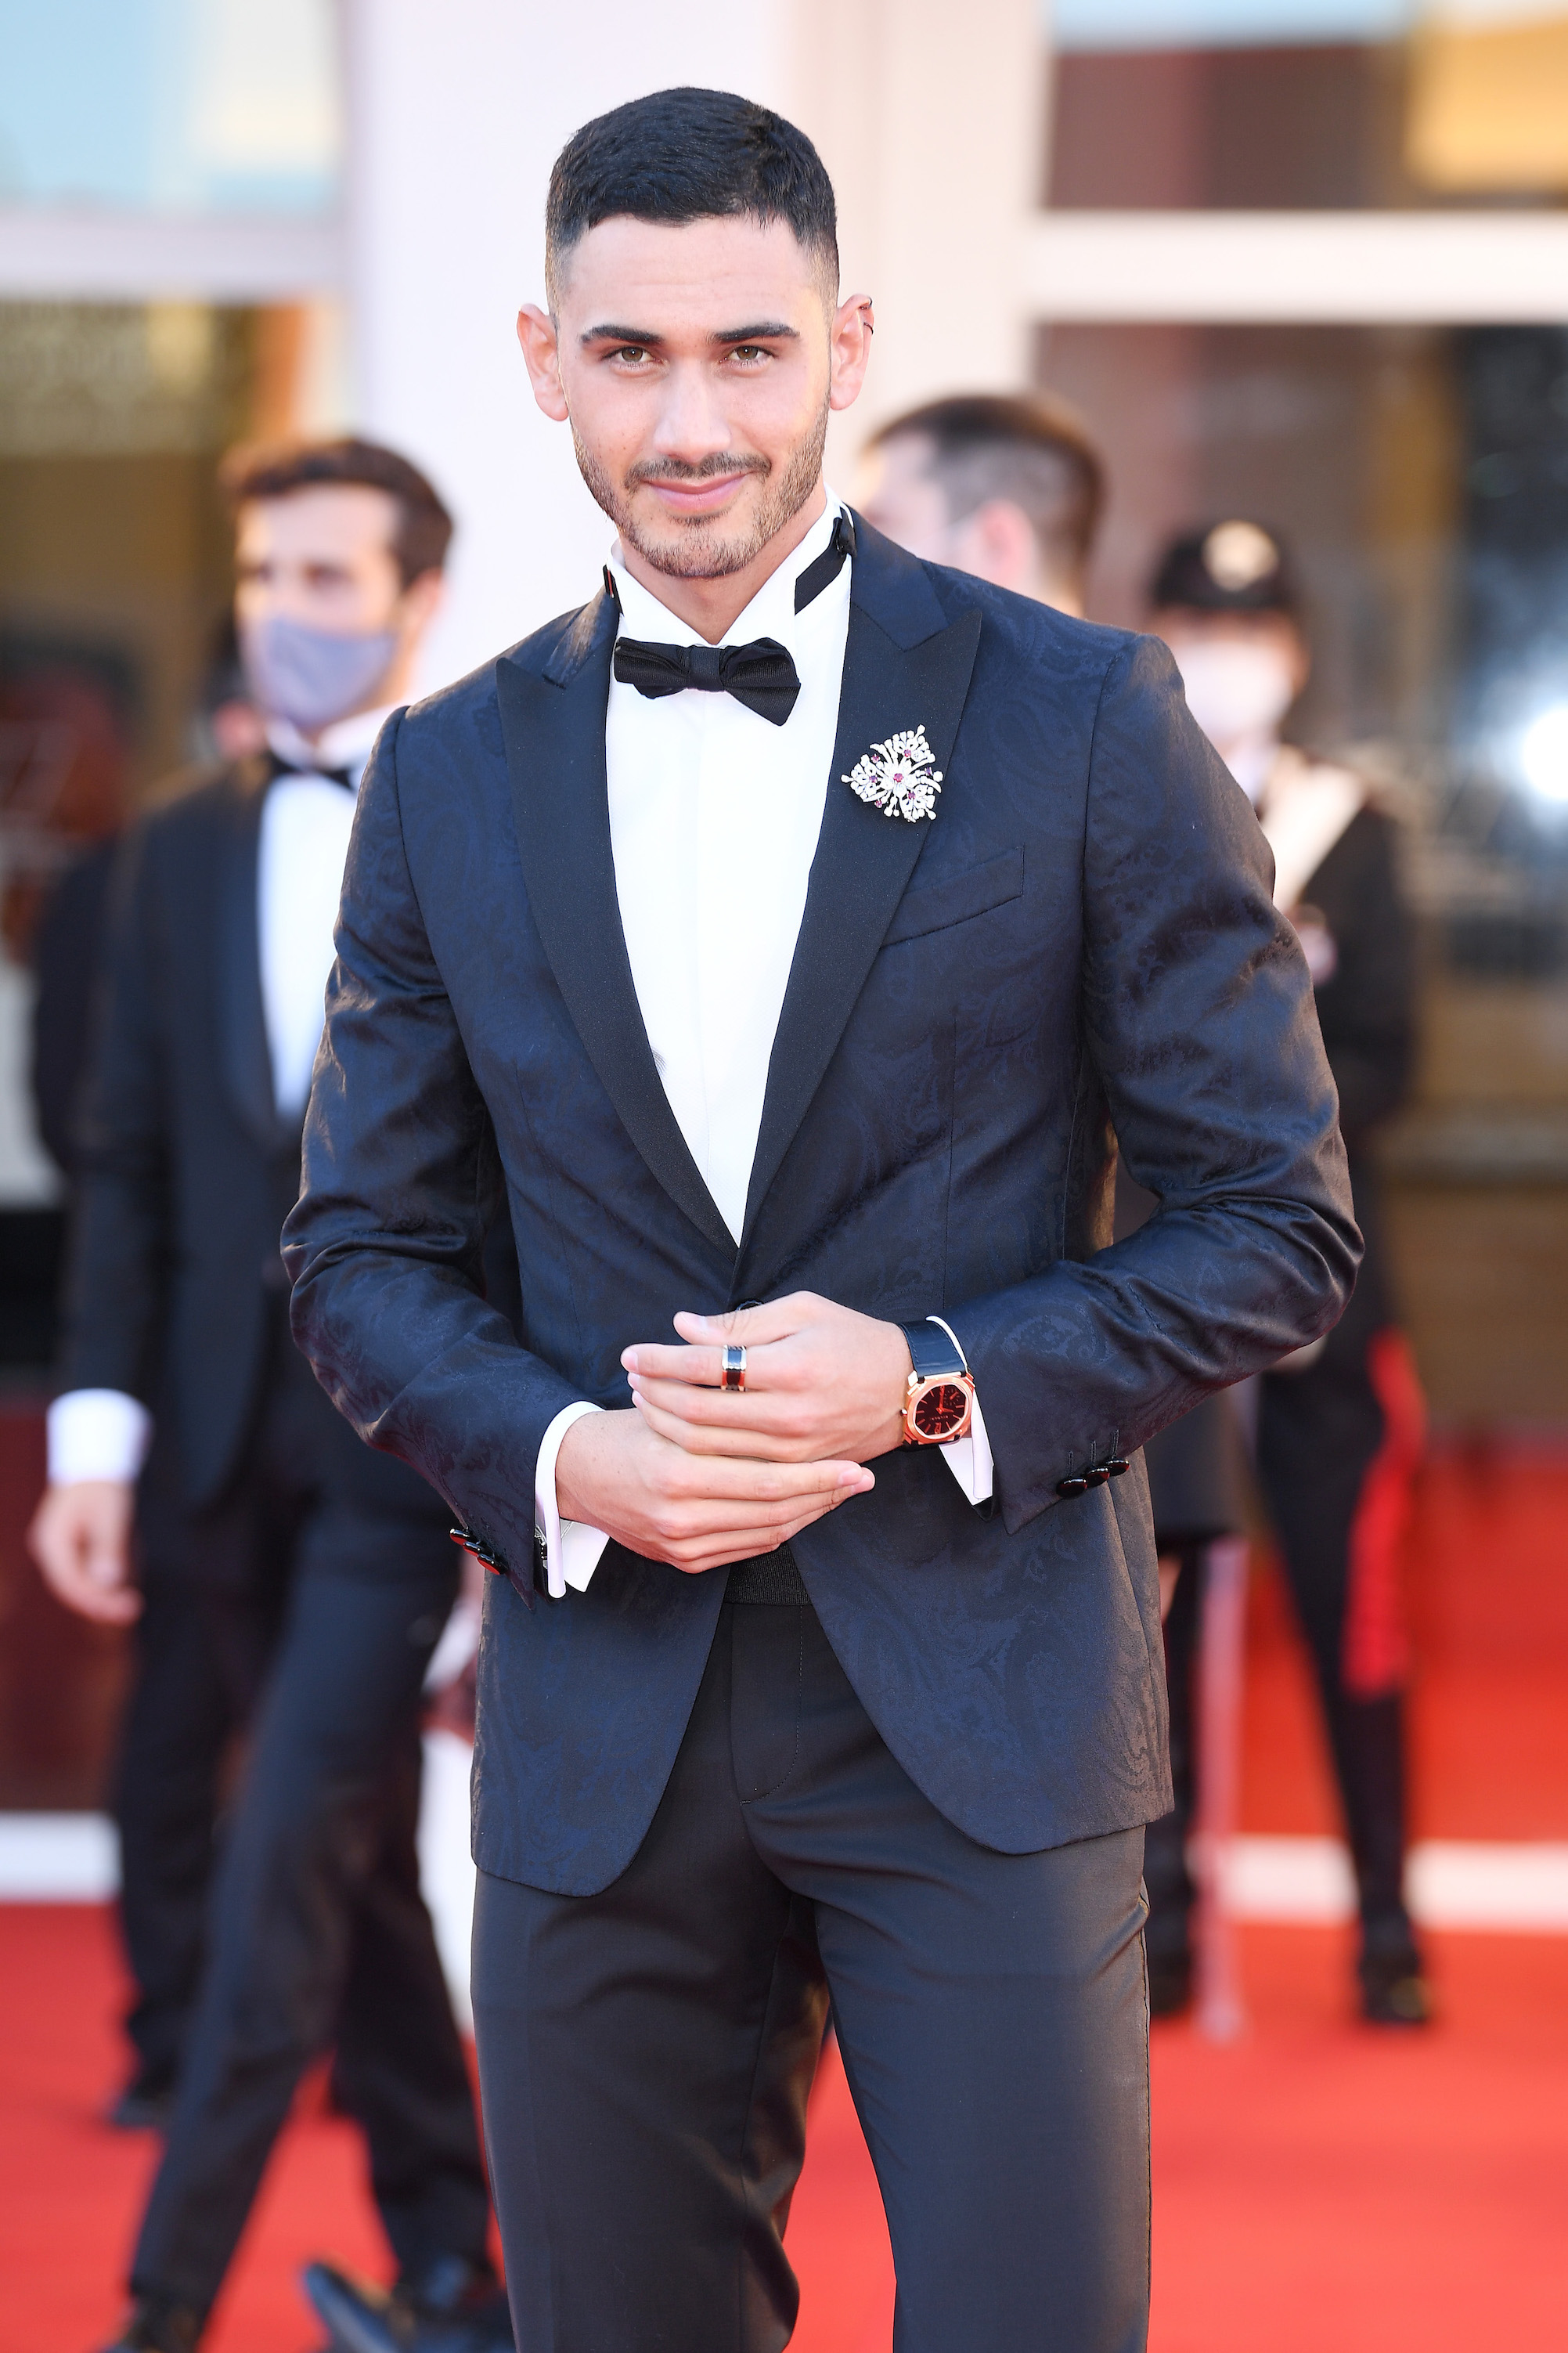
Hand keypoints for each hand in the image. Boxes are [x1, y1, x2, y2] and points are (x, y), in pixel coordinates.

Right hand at [28, 1479, 139, 1624]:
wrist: (94, 1462)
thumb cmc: (103, 1485)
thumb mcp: (110, 1514)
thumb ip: (108, 1547)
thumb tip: (108, 1582)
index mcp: (51, 1541)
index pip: (70, 1582)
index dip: (95, 1599)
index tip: (123, 1609)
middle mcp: (51, 1549)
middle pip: (73, 1586)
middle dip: (101, 1602)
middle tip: (132, 1611)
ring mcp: (60, 1550)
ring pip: (79, 1582)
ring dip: (103, 1596)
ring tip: (130, 1607)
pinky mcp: (74, 1549)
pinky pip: (86, 1573)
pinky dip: (103, 1583)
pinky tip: (122, 1591)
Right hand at [554, 1405, 873, 1574]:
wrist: (576, 1472)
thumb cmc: (629, 1427)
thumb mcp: (668, 1403)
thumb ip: (718, 1400)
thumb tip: (778, 1393)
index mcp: (677, 1469)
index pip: (767, 1479)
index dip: (816, 1474)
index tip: (854, 1464)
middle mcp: (679, 1514)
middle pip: (773, 1511)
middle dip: (824, 1495)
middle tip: (861, 1479)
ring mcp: (679, 1543)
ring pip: (765, 1533)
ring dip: (808, 1513)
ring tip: (839, 1491)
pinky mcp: (681, 1560)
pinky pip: (746, 1547)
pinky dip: (779, 1529)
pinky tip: (802, 1509)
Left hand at [622, 1291, 911, 1465]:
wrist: (906, 1390)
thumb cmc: (854, 1340)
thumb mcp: (803, 1311)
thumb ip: (740, 1325)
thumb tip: (682, 1327)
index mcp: (791, 1368)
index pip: (705, 1366)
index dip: (660, 1360)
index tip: (632, 1353)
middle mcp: (789, 1416)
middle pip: (697, 1413)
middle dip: (655, 1394)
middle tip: (633, 1377)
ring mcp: (792, 1451)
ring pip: (708, 1447)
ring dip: (667, 1423)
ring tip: (647, 1400)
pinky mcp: (794, 1472)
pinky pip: (732, 1468)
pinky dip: (697, 1451)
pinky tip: (679, 1431)